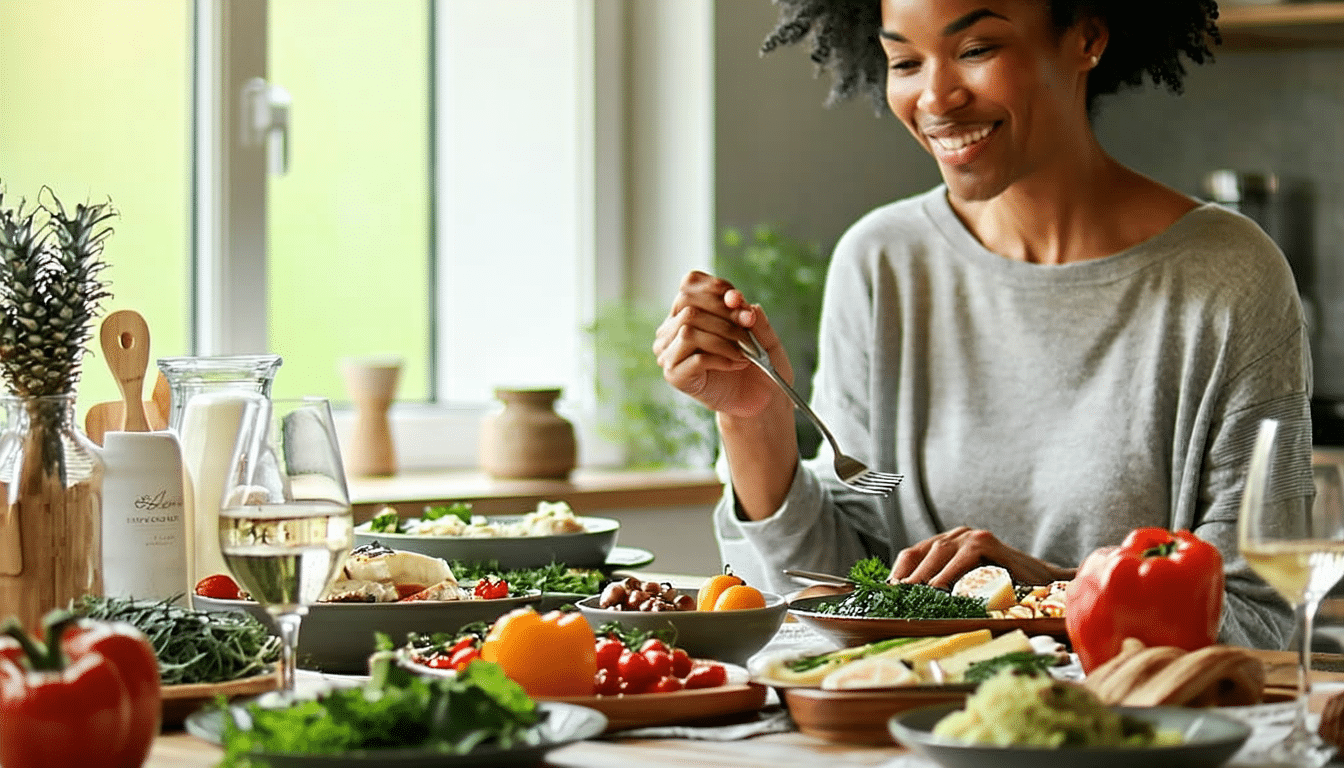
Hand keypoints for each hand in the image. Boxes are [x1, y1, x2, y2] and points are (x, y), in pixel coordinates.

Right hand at [653, 270, 792, 417]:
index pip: (690, 285)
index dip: (715, 287)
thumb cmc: (759, 365)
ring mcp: (670, 353)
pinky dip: (722, 358)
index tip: (739, 301)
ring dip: (724, 338)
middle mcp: (673, 330)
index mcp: (689, 312)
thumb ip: (752, 316)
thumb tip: (737, 299)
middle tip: (747, 328)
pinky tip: (737, 364)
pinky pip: (696, 358)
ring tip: (745, 352)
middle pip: (688, 305)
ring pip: (688, 329)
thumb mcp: (764, 336)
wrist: (760, 401)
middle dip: (723, 313)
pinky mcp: (675, 376)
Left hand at [888, 526, 1075, 588]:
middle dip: (905, 579)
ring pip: (938, 554)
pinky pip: (962, 557)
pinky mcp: (986, 542)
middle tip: (894, 601)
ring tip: (911, 598)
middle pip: (920, 554)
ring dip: (923, 577)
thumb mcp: (965, 590)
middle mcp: (956, 536)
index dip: (896, 574)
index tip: (884, 595)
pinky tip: (940, 591)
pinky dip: (950, 574)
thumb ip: (943, 591)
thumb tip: (909, 609)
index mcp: (946, 544)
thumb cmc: (1003, 592)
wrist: (1045, 584)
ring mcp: (971, 535)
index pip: (911, 556)